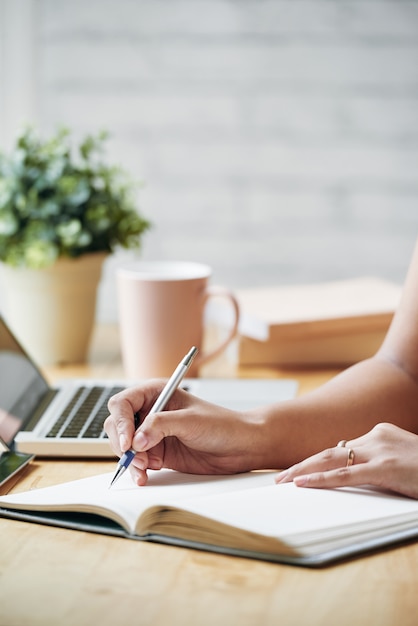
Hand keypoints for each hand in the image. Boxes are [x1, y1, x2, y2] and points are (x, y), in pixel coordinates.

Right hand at [104, 381, 263, 484]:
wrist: (241, 447)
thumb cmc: (221, 424)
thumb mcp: (190, 421)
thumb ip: (160, 426)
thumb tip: (136, 439)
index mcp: (156, 393)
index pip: (123, 403)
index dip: (121, 422)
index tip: (129, 441)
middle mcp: (150, 412)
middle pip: (118, 425)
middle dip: (122, 443)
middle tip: (135, 458)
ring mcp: (152, 434)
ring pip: (124, 446)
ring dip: (129, 460)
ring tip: (143, 470)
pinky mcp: (158, 453)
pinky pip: (137, 462)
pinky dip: (137, 470)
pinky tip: (144, 477)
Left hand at [276, 423, 417, 498]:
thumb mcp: (399, 459)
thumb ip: (375, 459)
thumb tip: (350, 466)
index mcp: (378, 433)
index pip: (340, 447)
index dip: (316, 460)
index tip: (297, 469)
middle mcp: (375, 437)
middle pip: (329, 450)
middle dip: (301, 464)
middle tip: (279, 477)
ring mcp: (380, 451)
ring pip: (332, 459)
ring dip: (303, 471)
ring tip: (282, 481)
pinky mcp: (385, 468)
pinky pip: (346, 474)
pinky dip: (321, 479)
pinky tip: (303, 484)